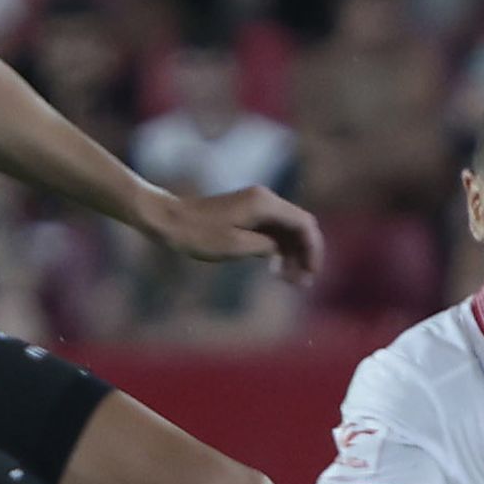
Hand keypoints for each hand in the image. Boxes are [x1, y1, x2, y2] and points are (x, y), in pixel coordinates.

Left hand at [143, 186, 323, 285]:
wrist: (170, 220)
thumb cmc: (199, 234)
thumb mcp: (236, 246)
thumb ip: (267, 246)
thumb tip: (283, 249)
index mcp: (265, 204)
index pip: (304, 224)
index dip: (313, 250)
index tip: (311, 274)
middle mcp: (265, 200)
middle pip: (299, 226)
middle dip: (304, 254)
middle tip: (302, 283)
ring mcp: (257, 205)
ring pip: (287, 230)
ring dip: (292, 254)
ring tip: (290, 281)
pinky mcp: (249, 213)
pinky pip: (273, 230)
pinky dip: (278, 249)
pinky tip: (274, 269)